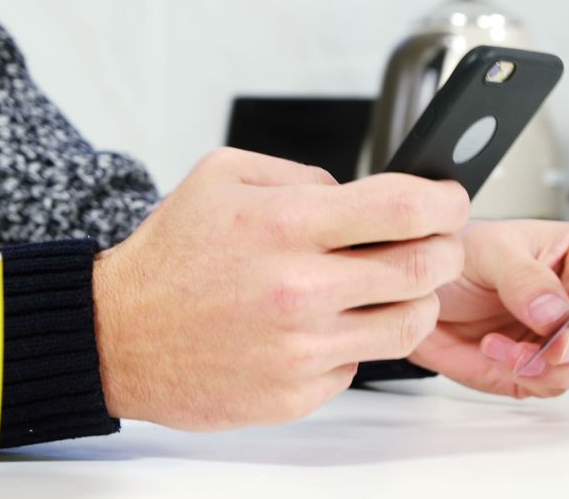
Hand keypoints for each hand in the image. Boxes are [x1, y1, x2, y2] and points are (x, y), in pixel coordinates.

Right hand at [92, 148, 468, 429]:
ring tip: (387, 285)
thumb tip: (360, 195)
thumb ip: (301, 175)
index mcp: (283, 225)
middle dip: (445, 249)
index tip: (450, 200)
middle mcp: (297, 288)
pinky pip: (361, 363)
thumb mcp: (222, 176)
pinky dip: (355, 341)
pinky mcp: (296, 393)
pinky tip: (324, 325)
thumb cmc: (169, 258)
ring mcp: (300, 348)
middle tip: (436, 243)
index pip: (404, 207)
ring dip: (414, 299)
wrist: (119, 336)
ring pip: (410, 323)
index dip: (445, 200)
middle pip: (423, 267)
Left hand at [409, 220, 568, 398]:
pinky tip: (498, 352)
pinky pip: (558, 385)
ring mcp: (564, 337)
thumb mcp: (486, 250)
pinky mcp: (542, 369)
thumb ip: (524, 276)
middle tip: (556, 343)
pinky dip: (531, 376)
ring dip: (562, 368)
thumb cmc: (456, 260)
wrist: (415, 298)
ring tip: (517, 351)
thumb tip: (555, 310)